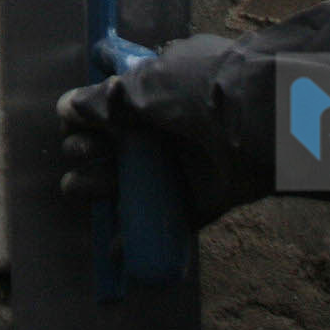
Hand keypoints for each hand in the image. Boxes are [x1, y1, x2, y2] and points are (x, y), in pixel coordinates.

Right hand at [57, 0, 329, 228]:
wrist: (263, 117)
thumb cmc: (200, 89)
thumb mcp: (145, 82)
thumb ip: (103, 100)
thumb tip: (66, 108)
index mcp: (163, 83)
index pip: (117, 102)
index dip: (92, 117)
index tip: (76, 127)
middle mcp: (175, 121)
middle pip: (121, 142)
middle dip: (91, 150)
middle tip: (83, 157)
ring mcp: (192, 160)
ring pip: (138, 179)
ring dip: (105, 187)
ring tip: (83, 190)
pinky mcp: (208, 196)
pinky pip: (172, 217)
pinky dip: (144, 233)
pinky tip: (114, 247)